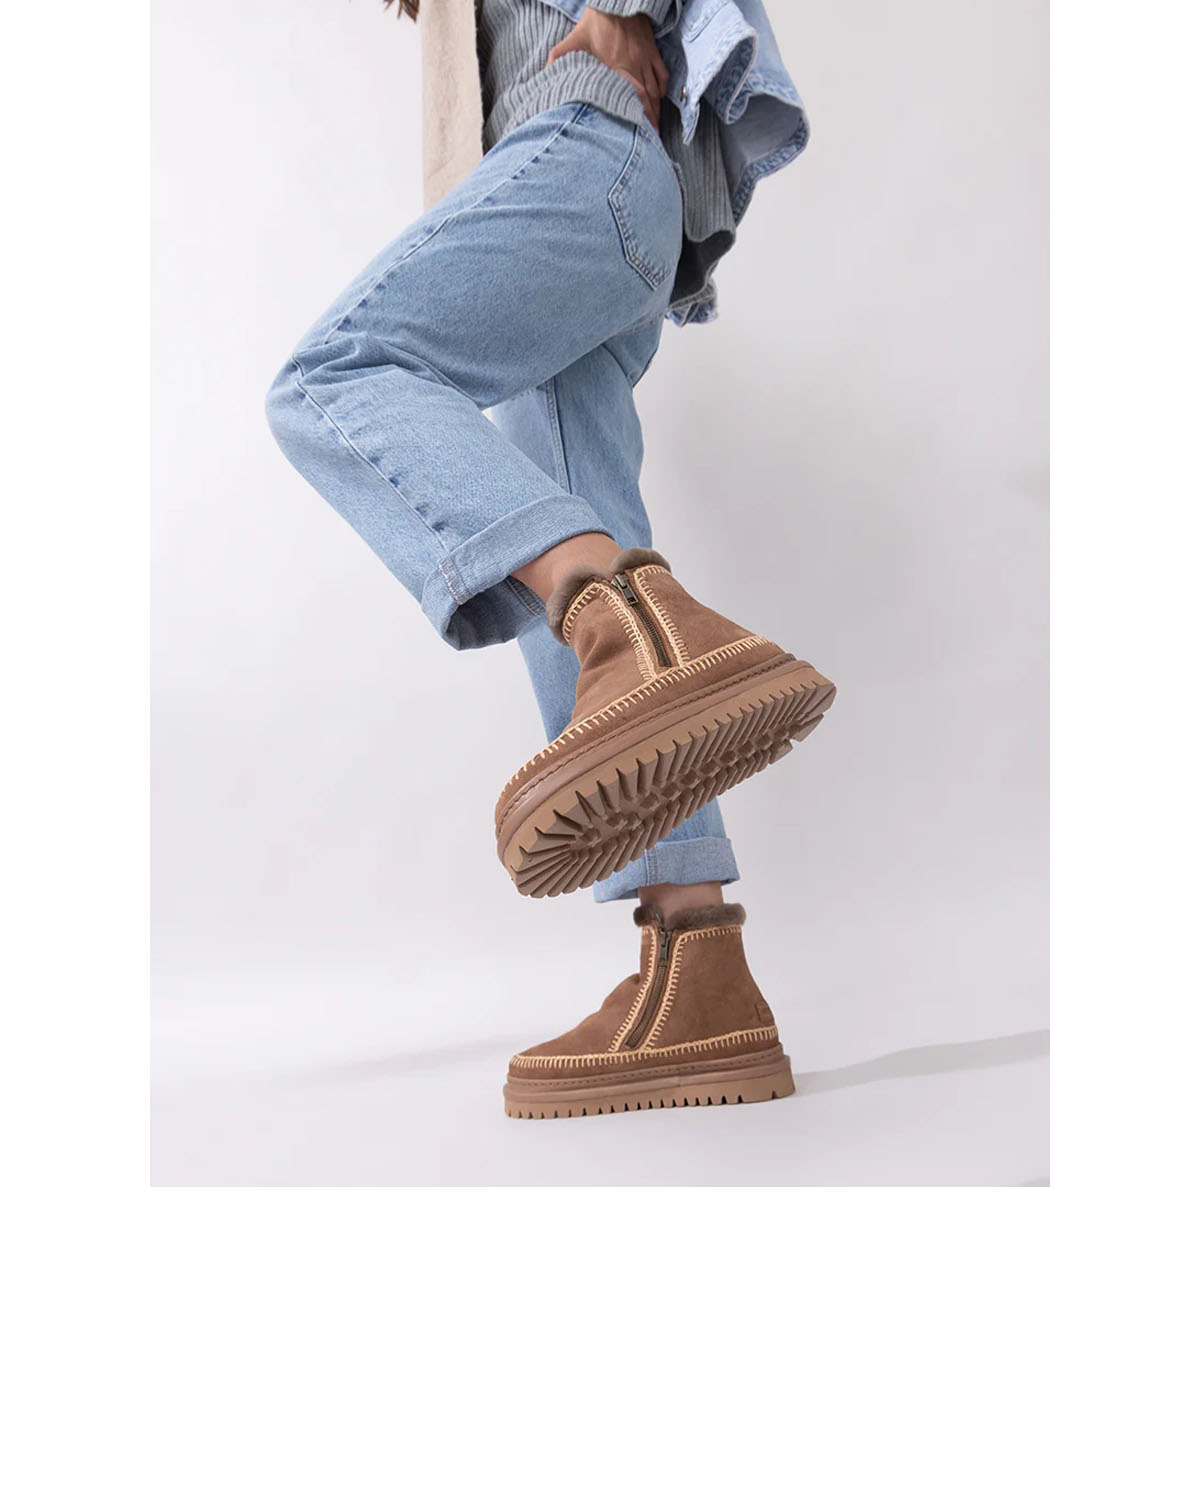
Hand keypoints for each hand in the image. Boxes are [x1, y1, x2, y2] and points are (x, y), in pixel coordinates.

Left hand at [546, 9, 669, 131]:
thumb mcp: (573, 39)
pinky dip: (662, 89)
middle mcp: (633, 66)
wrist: (618, 0)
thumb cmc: (595, 21)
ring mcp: (645, 59)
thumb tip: (546, 77)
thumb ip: (560, 58)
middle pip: (646, 101)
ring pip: (655, 91)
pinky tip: (659, 100)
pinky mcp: (652, 51)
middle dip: (650, 122)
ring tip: (656, 130)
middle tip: (650, 140)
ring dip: (656, 111)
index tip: (636, 135)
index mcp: (615, 67)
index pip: (630, 98)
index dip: (636, 119)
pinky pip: (662, 75)